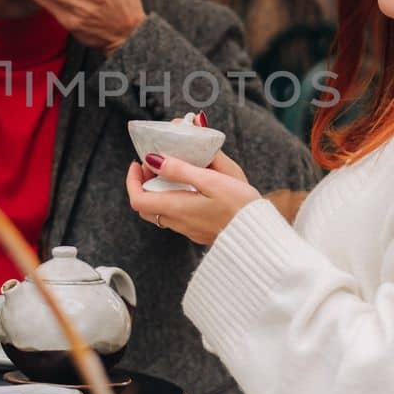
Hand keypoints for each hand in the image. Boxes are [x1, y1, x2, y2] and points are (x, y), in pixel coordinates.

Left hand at [124, 149, 259, 245]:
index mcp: (177, 208)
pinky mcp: (200, 231)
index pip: (137, 199)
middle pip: (146, 206)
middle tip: (154, 164)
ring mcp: (189, 230)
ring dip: (159, 191)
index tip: (139, 162)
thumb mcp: (212, 180)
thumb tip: (154, 158)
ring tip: (172, 171)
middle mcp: (179, 222)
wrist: (262, 235)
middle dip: (144, 183)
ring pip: (161, 211)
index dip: (132, 180)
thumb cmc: (241, 206)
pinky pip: (176, 216)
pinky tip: (190, 187)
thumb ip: (180, 168)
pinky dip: (174, 199)